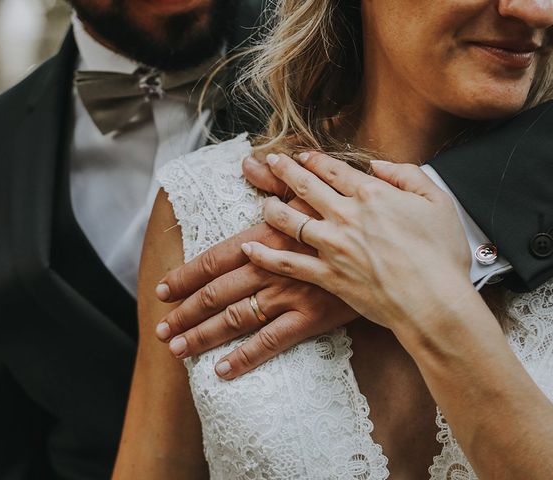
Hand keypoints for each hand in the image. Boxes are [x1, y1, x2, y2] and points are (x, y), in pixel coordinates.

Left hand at [155, 171, 357, 379]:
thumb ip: (276, 182)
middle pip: (218, 292)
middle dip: (186, 312)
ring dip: (204, 335)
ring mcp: (289, 294)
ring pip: (237, 318)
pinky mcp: (311, 317)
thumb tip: (249, 162)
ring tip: (178, 349)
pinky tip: (222, 371)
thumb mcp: (314, 191)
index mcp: (267, 237)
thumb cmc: (352, 216)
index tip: (162, 290)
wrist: (390, 247)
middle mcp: (271, 267)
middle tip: (162, 329)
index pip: (216, 258)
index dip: (186, 275)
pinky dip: (245, 357)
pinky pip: (272, 341)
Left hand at [240, 152, 473, 332]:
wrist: (433, 300)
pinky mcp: (327, 276)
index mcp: (372, 194)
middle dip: (285, 171)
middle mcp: (346, 215)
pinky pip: (288, 263)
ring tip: (263, 203)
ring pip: (290, 220)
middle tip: (271, 161)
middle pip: (306, 186)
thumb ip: (408, 176)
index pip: (334, 169)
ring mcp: (333, 246)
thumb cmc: (441, 253)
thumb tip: (379, 166)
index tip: (302, 156)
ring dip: (273, 208)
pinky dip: (266, 256)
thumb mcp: (438, 201)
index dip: (314, 160)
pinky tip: (250, 249)